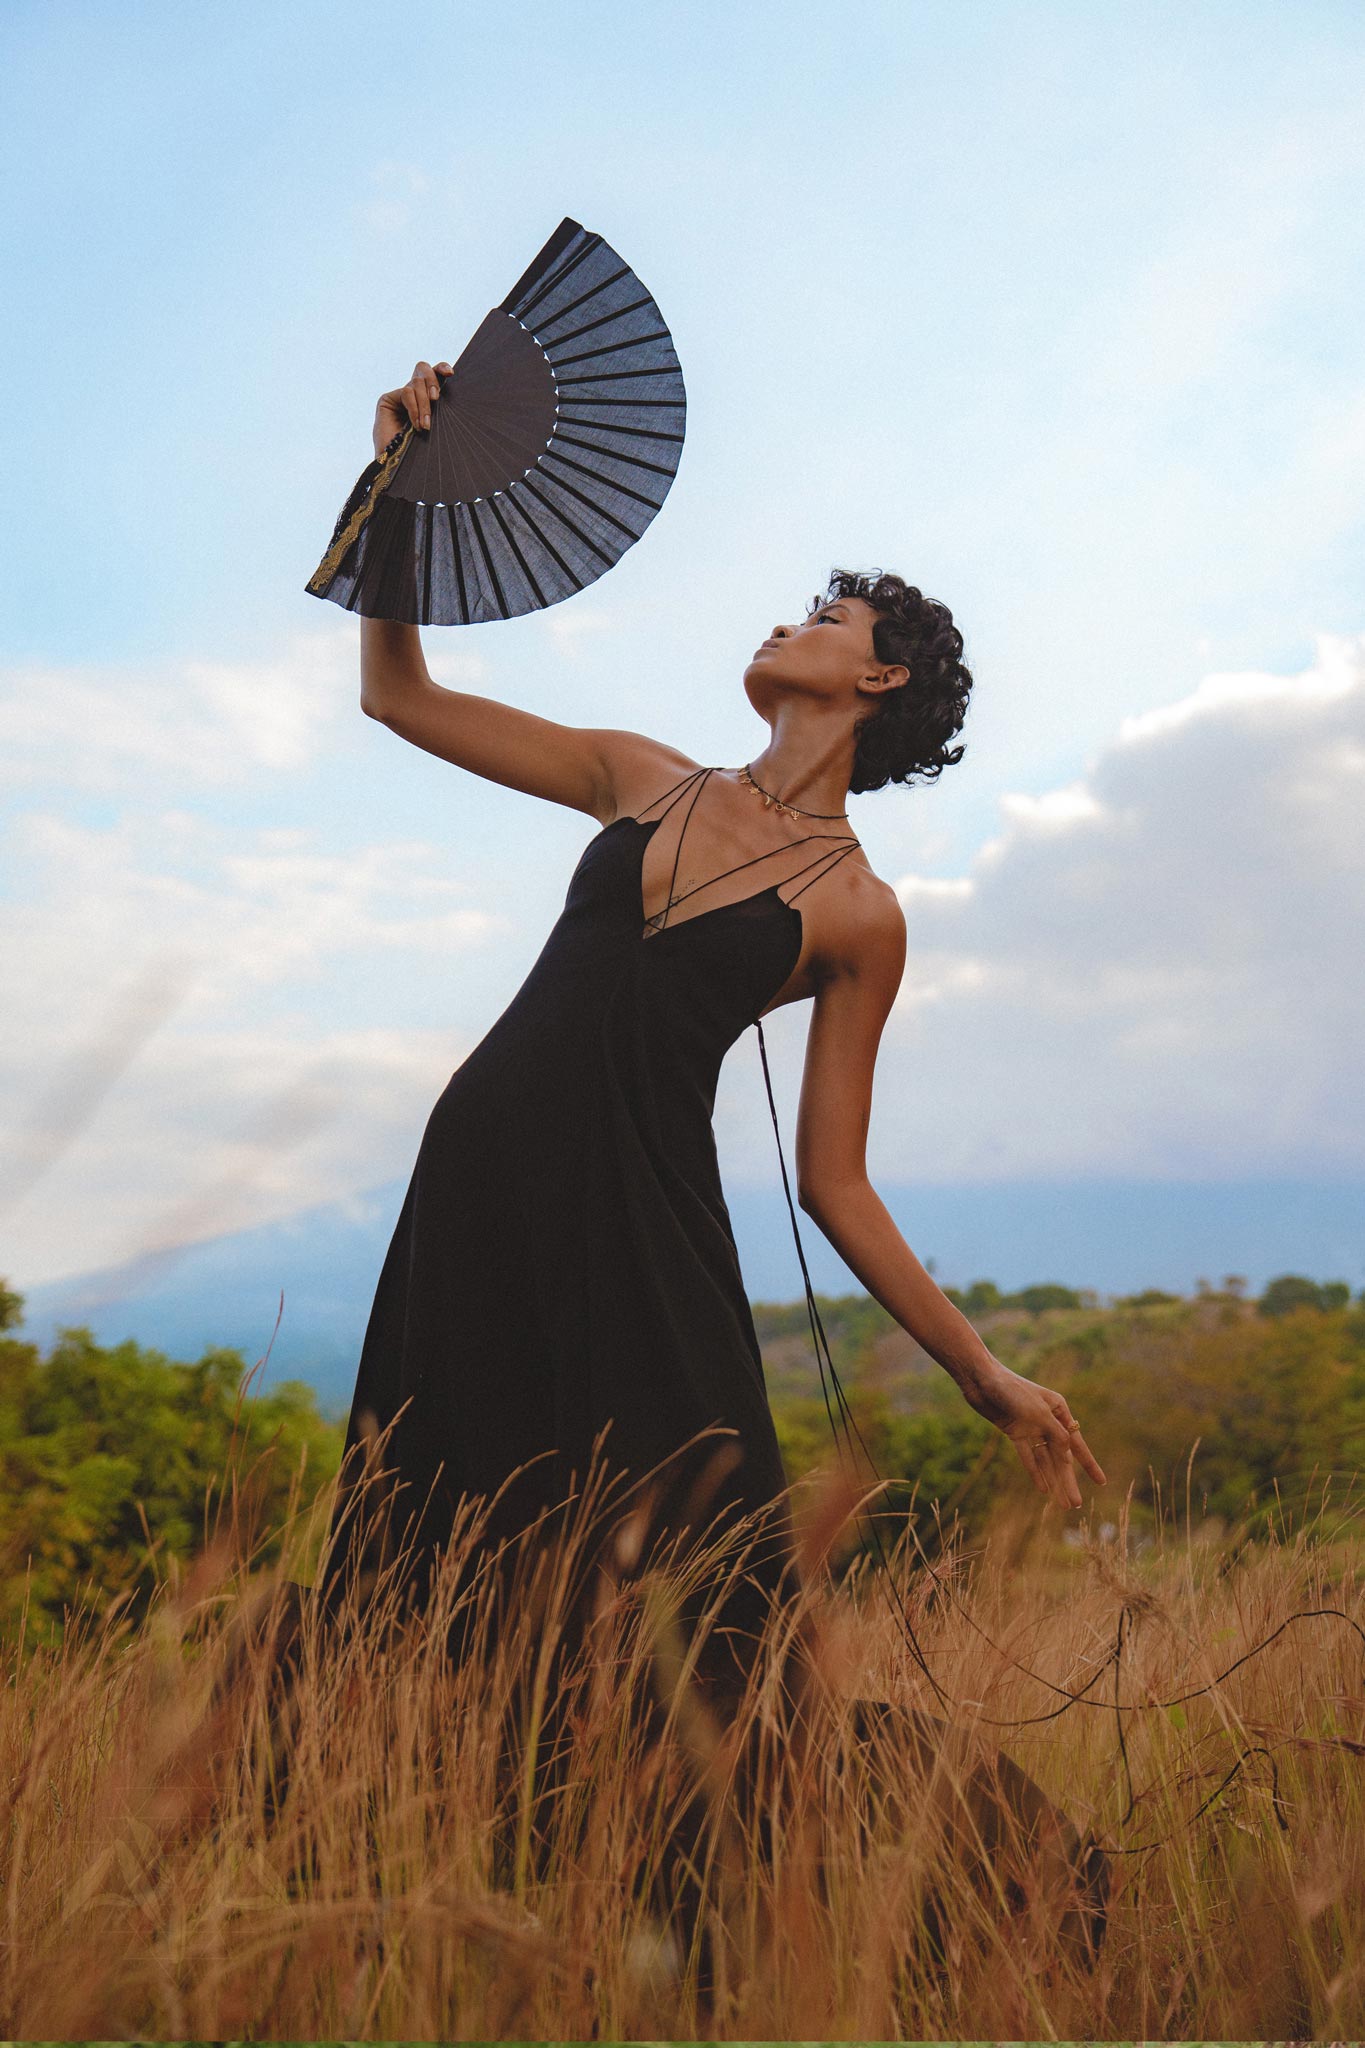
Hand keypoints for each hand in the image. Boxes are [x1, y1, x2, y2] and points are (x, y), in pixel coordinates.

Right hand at [373, 358, 452, 456]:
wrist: (397, 465)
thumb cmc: (420, 451)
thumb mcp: (436, 426)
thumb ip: (440, 409)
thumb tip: (453, 394)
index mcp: (427, 397)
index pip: (434, 374)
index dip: (441, 368)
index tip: (451, 373)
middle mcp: (414, 394)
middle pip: (423, 369)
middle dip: (432, 381)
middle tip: (436, 399)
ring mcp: (400, 396)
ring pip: (415, 383)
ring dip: (423, 405)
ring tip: (425, 425)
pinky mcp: (388, 400)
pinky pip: (406, 393)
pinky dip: (414, 408)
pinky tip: (415, 424)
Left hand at [960, 1357, 1105, 1509]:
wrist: (981, 1379)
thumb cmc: (1012, 1390)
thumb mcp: (1038, 1413)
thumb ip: (1055, 1435)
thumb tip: (1069, 1457)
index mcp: (1059, 1410)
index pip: (1077, 1443)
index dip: (1089, 1464)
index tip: (1102, 1482)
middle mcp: (1047, 1420)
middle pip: (1061, 1456)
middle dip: (1069, 1480)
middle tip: (1076, 1505)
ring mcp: (1031, 1427)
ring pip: (1045, 1459)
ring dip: (1053, 1480)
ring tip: (1062, 1504)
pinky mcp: (1014, 1432)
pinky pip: (1028, 1456)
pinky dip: (1035, 1472)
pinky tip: (1044, 1490)